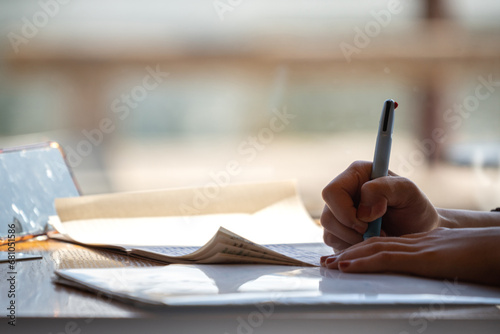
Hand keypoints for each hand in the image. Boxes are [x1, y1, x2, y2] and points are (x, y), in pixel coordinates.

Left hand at [320, 227, 499, 285]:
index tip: (342, 260)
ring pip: (375, 248)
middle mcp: (414, 244)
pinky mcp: (424, 257)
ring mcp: (418, 249)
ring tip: (330, 264)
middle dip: (349, 253)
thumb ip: (432, 261)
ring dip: (350, 257)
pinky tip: (348, 265)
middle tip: (327, 262)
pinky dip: (365, 261)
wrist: (498, 248)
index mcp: (420, 245)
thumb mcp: (450, 259)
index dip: (361, 252)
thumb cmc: (481, 256)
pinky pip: (388, 258)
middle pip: (374, 245)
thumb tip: (424, 267)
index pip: (384, 245)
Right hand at [321, 161, 439, 250]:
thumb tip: (363, 210)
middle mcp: (343, 191)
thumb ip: (385, 189)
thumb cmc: (414, 207)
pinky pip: (333, 243)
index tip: (369, 221)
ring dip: (354, 240)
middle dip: (351, 231)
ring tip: (377, 237)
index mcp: (356, 174)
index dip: (345, 211)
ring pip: (329, 231)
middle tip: (376, 233)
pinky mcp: (337, 230)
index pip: (332, 192)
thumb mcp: (408, 192)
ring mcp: (337, 212)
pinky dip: (352, 248)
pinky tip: (369, 242)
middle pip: (327, 216)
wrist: (417, 230)